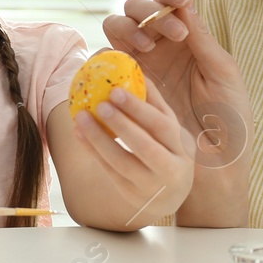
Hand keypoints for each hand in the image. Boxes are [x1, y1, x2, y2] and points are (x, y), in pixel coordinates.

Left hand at [70, 76, 195, 226]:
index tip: (116, 91)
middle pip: (144, 146)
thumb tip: (131, 65)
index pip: (162, 125)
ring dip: (98, 139)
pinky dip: (93, 151)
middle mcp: (171, 169)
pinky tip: (79, 133)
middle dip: (120, 124)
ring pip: (122, 163)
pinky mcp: (131, 195)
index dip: (139, 109)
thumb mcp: (169, 129)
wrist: (169, 197)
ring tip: (81, 117)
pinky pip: (109, 172)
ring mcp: (150, 186)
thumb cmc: (167, 150)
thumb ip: (154, 101)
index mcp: (182, 146)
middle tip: (99, 103)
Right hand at [101, 0, 251, 173]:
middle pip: (136, 9)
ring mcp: (137, 65)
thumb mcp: (223, 75)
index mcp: (184, 37)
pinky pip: (101, 66)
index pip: (169, 1)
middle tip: (173, 34)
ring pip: (115, 28)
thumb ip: (204, 40)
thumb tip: (186, 3)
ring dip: (127, 29)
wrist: (215, 164)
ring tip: (146, 48)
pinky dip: (103, 60)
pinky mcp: (120, 88)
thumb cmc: (228, 118)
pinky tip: (123, 67)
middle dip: (149, 13)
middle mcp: (157, 46)